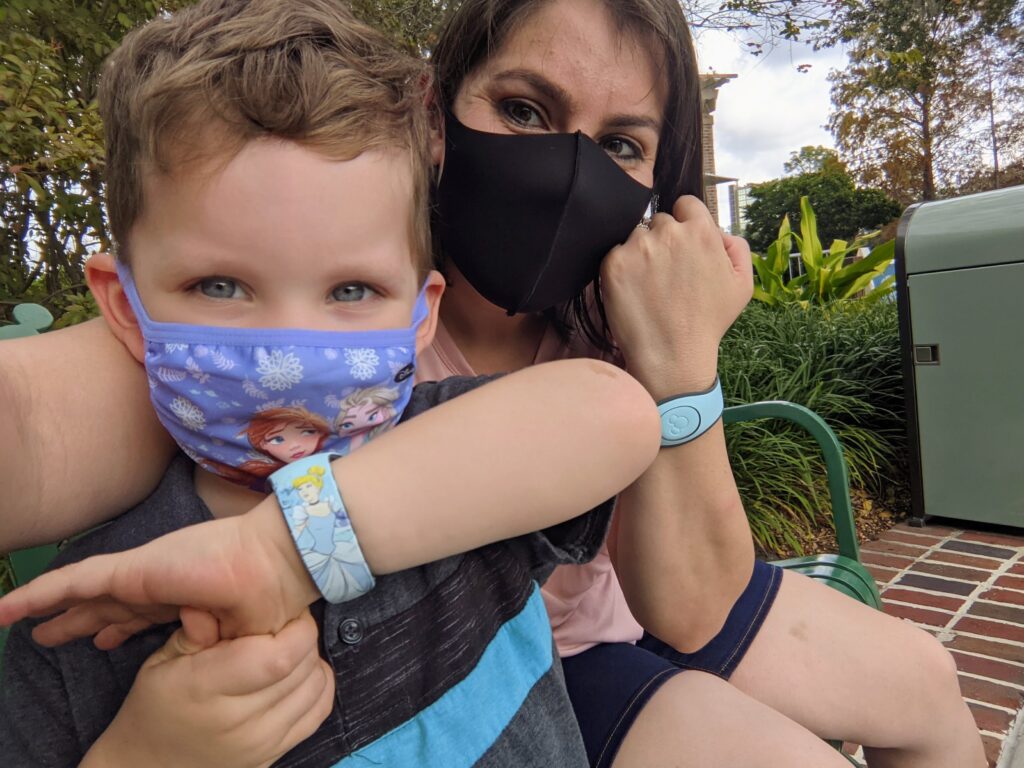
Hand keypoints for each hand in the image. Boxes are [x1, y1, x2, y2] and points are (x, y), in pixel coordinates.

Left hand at [0, 504, 318, 647]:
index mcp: (184, 600)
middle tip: (47, 636)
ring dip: (48, 610)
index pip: (141, 614)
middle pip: (106, 606)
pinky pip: (73, 583)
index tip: (104, 643)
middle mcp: (157, 587)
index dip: (118, 628)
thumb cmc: (266, 604)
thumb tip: (194, 642)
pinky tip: (11, 607)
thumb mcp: (235, 636)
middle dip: (78, 621)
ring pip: (82, 595)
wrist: (274, 569)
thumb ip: (209, 637)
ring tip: (17, 619)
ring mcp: (141, 576)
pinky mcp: (130, 571)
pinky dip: (40, 593)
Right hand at [82, 608, 333, 767]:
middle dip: (303, 635)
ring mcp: (261, 742)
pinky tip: (296, 674)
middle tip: (283, 624)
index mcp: (206, 688)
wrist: (148, 767)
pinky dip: (318, 685)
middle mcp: (239, 720)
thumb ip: (196, 630)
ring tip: (287, 648)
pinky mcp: (275, 753)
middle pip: (302, 665)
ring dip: (311, 658)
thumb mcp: (162, 662)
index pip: (278, 654)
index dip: (293, 625)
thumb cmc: (155, 705)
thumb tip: (218, 599)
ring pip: (317, 685)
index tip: (282, 609)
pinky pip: (320, 710)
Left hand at [600, 195, 752, 398]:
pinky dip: (622, 270)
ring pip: (636, 237)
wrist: (673, 356)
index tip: (682, 246)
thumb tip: (718, 231)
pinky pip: (616, 254)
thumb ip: (736, 247)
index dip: (684, 223)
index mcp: (701, 232)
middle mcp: (668, 233)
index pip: (685, 204)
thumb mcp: (742, 284)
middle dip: (662, 241)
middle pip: (659, 222)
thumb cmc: (708, 323)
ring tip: (650, 287)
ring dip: (640, 254)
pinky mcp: (613, 263)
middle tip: (666, 275)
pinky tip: (634, 292)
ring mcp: (638, 247)